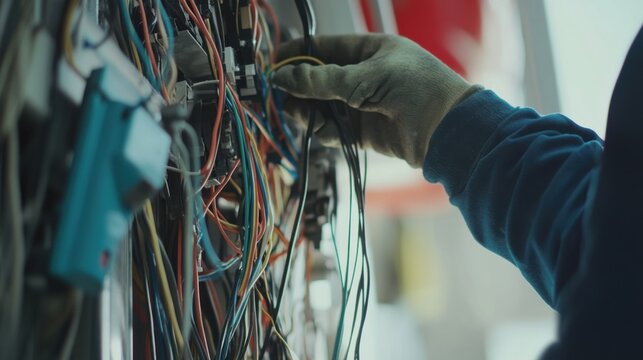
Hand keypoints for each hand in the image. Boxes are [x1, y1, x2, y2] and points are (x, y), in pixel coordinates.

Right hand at [272, 34, 479, 167]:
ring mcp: (364, 104)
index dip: (298, 54)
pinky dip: (325, 131)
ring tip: (299, 115)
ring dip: (309, 111)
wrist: (448, 130)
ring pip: (324, 107)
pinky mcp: (365, 132)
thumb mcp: (365, 78)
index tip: (275, 63)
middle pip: (319, 80)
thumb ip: (322, 80)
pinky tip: (321, 131)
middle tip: (281, 96)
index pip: (325, 48)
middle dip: (299, 88)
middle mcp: (364, 76)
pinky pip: (335, 129)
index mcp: (369, 50)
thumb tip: (285, 76)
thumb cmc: (417, 89)